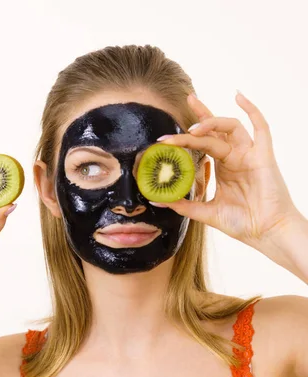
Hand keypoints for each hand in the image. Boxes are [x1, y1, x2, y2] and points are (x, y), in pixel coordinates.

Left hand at [155, 92, 299, 248]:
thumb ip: (183, 205)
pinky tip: (238, 96)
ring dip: (212, 122)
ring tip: (192, 129)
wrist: (267, 233)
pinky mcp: (264, 157)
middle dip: (196, 118)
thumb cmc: (242, 223)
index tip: (163, 138)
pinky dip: (252, 110)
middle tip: (178, 112)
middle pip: (214, 129)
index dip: (184, 136)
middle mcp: (235, 156)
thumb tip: (157, 200)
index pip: (202, 142)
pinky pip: (261, 128)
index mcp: (222, 166)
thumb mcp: (206, 212)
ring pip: (230, 127)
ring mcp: (249, 155)